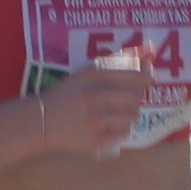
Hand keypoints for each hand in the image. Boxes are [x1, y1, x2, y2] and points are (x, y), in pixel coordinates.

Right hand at [34, 47, 151, 156]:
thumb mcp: (88, 72)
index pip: (134, 74)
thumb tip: (151, 49)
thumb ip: (120, 59)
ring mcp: (94, 120)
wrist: (39, 122)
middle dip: (135, 98)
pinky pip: (124, 133)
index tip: (147, 77)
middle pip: (136, 97)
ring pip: (133, 116)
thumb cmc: (67, 94)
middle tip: (125, 98)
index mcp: (92, 76)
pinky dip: (121, 129)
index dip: (146, 76)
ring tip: (116, 113)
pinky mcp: (95, 140)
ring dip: (129, 114)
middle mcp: (94, 96)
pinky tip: (108, 126)